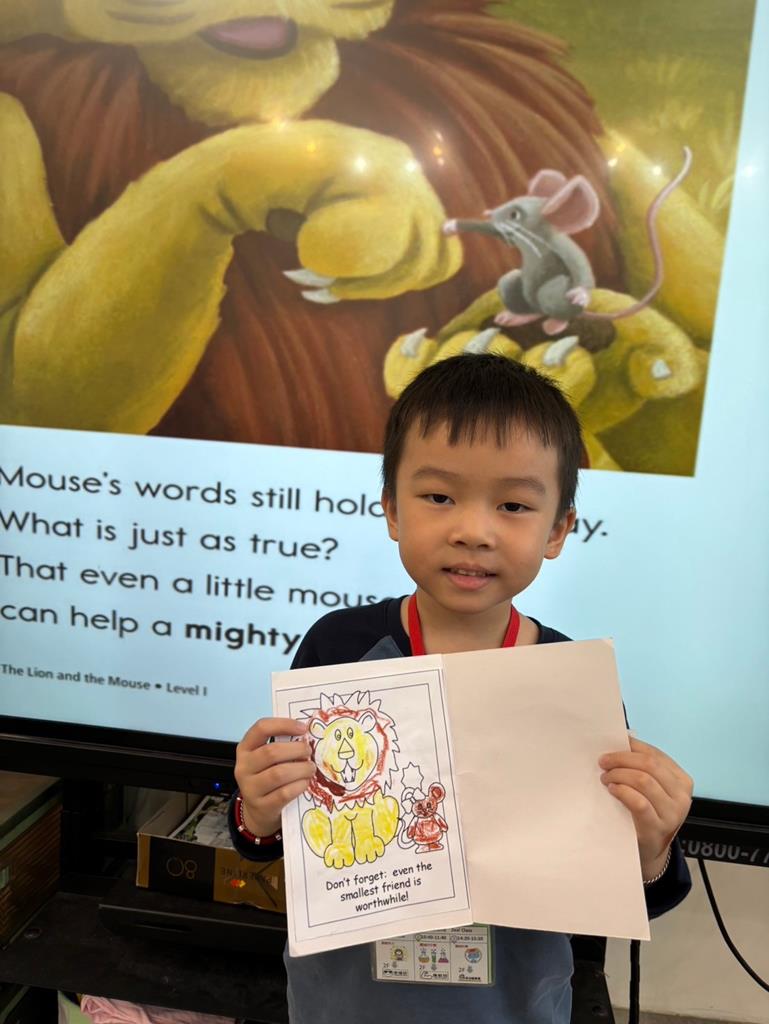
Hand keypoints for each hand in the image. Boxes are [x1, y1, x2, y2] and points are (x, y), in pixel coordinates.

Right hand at [234, 717, 315, 836]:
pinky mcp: (261, 806)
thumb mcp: (267, 759)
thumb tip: (307, 735)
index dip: (284, 725)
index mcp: (245, 748)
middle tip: (309, 752)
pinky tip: (305, 782)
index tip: (303, 728)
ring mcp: (250, 788)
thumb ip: (282, 745)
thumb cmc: (267, 777)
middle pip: (272, 752)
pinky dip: (299, 786)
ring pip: (279, 773)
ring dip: (301, 769)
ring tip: (310, 768)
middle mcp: (244, 767)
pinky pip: (284, 793)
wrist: (258, 810)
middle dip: (297, 750)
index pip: (261, 728)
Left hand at [599, 737, 692, 879]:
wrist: (649, 850)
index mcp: (681, 780)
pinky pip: (639, 802)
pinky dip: (623, 791)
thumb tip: (623, 738)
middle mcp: (681, 796)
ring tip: (606, 778)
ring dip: (619, 774)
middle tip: (604, 762)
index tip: (611, 746)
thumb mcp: (652, 789)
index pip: (655, 754)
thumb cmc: (647, 814)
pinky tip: (612, 790)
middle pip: (649, 764)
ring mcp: (671, 814)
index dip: (631, 747)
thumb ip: (643, 767)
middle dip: (622, 759)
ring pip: (643, 780)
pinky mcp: (656, 828)